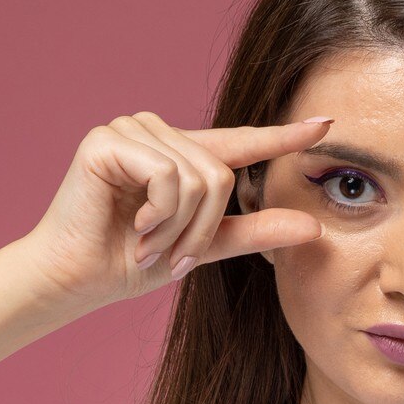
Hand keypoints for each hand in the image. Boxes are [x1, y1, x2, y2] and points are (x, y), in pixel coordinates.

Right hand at [15, 111, 332, 308]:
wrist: (75, 279)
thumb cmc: (128, 262)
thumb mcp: (202, 248)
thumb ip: (254, 232)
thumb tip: (315, 227)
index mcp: (183, 156)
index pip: (242, 141)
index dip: (284, 135)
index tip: (328, 124)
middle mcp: (159, 133)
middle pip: (221, 175)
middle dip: (201, 228)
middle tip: (170, 254)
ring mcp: (132, 130)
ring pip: (198, 177)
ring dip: (178, 226)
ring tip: (148, 242)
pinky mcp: (107, 139)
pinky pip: (168, 176)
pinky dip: (159, 212)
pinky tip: (134, 225)